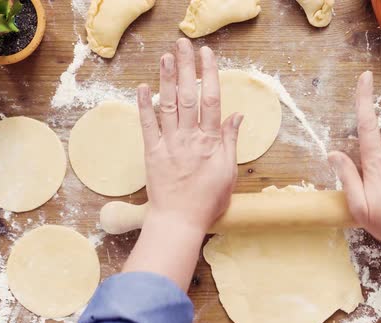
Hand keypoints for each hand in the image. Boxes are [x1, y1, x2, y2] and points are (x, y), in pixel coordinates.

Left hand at [136, 38, 242, 233]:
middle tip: (184, 44)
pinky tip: (143, 87)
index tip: (207, 55)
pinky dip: (144, 106)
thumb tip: (237, 115)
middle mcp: (189, 138)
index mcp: (210, 142)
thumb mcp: (229, 172)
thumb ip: (230, 141)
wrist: (179, 221)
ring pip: (168, 106)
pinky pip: (147, 126)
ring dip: (166, 79)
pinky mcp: (152, 153)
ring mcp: (169, 144)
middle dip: (186, 68)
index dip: (209, 75)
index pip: (211, 101)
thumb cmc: (208, 200)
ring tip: (166, 56)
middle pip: (188, 96)